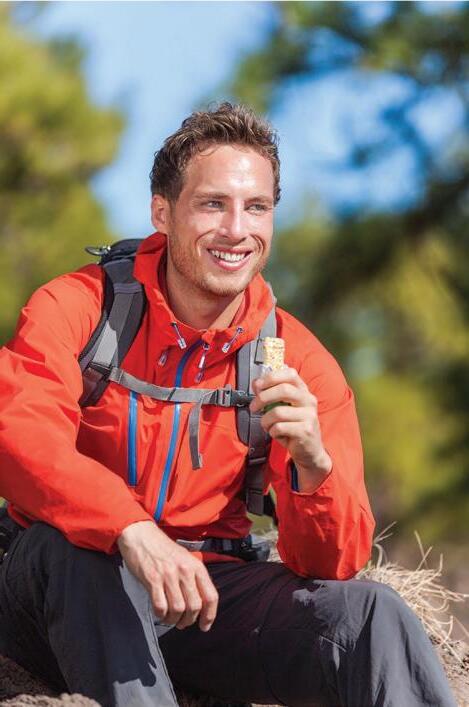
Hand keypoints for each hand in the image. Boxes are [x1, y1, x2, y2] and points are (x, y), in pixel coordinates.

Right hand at [117, 520, 218, 631]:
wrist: (141, 535)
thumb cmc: (163, 549)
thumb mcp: (185, 559)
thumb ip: (194, 578)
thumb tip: (201, 604)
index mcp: (196, 566)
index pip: (211, 596)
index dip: (210, 615)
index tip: (204, 626)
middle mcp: (185, 570)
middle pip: (195, 606)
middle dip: (189, 620)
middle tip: (182, 623)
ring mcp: (168, 575)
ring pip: (178, 609)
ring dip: (174, 620)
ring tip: (170, 619)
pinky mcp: (152, 579)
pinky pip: (161, 606)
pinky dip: (161, 615)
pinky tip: (160, 612)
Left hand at [250, 366, 331, 487]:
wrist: (310, 451)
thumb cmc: (293, 426)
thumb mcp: (285, 407)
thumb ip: (273, 395)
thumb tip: (256, 384)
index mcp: (303, 391)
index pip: (290, 374)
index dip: (271, 377)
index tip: (257, 386)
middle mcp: (309, 400)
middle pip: (284, 390)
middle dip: (263, 397)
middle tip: (253, 407)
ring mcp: (309, 415)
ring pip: (278, 411)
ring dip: (265, 420)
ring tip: (266, 425)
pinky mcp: (305, 431)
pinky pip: (279, 427)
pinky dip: (272, 432)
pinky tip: (276, 434)